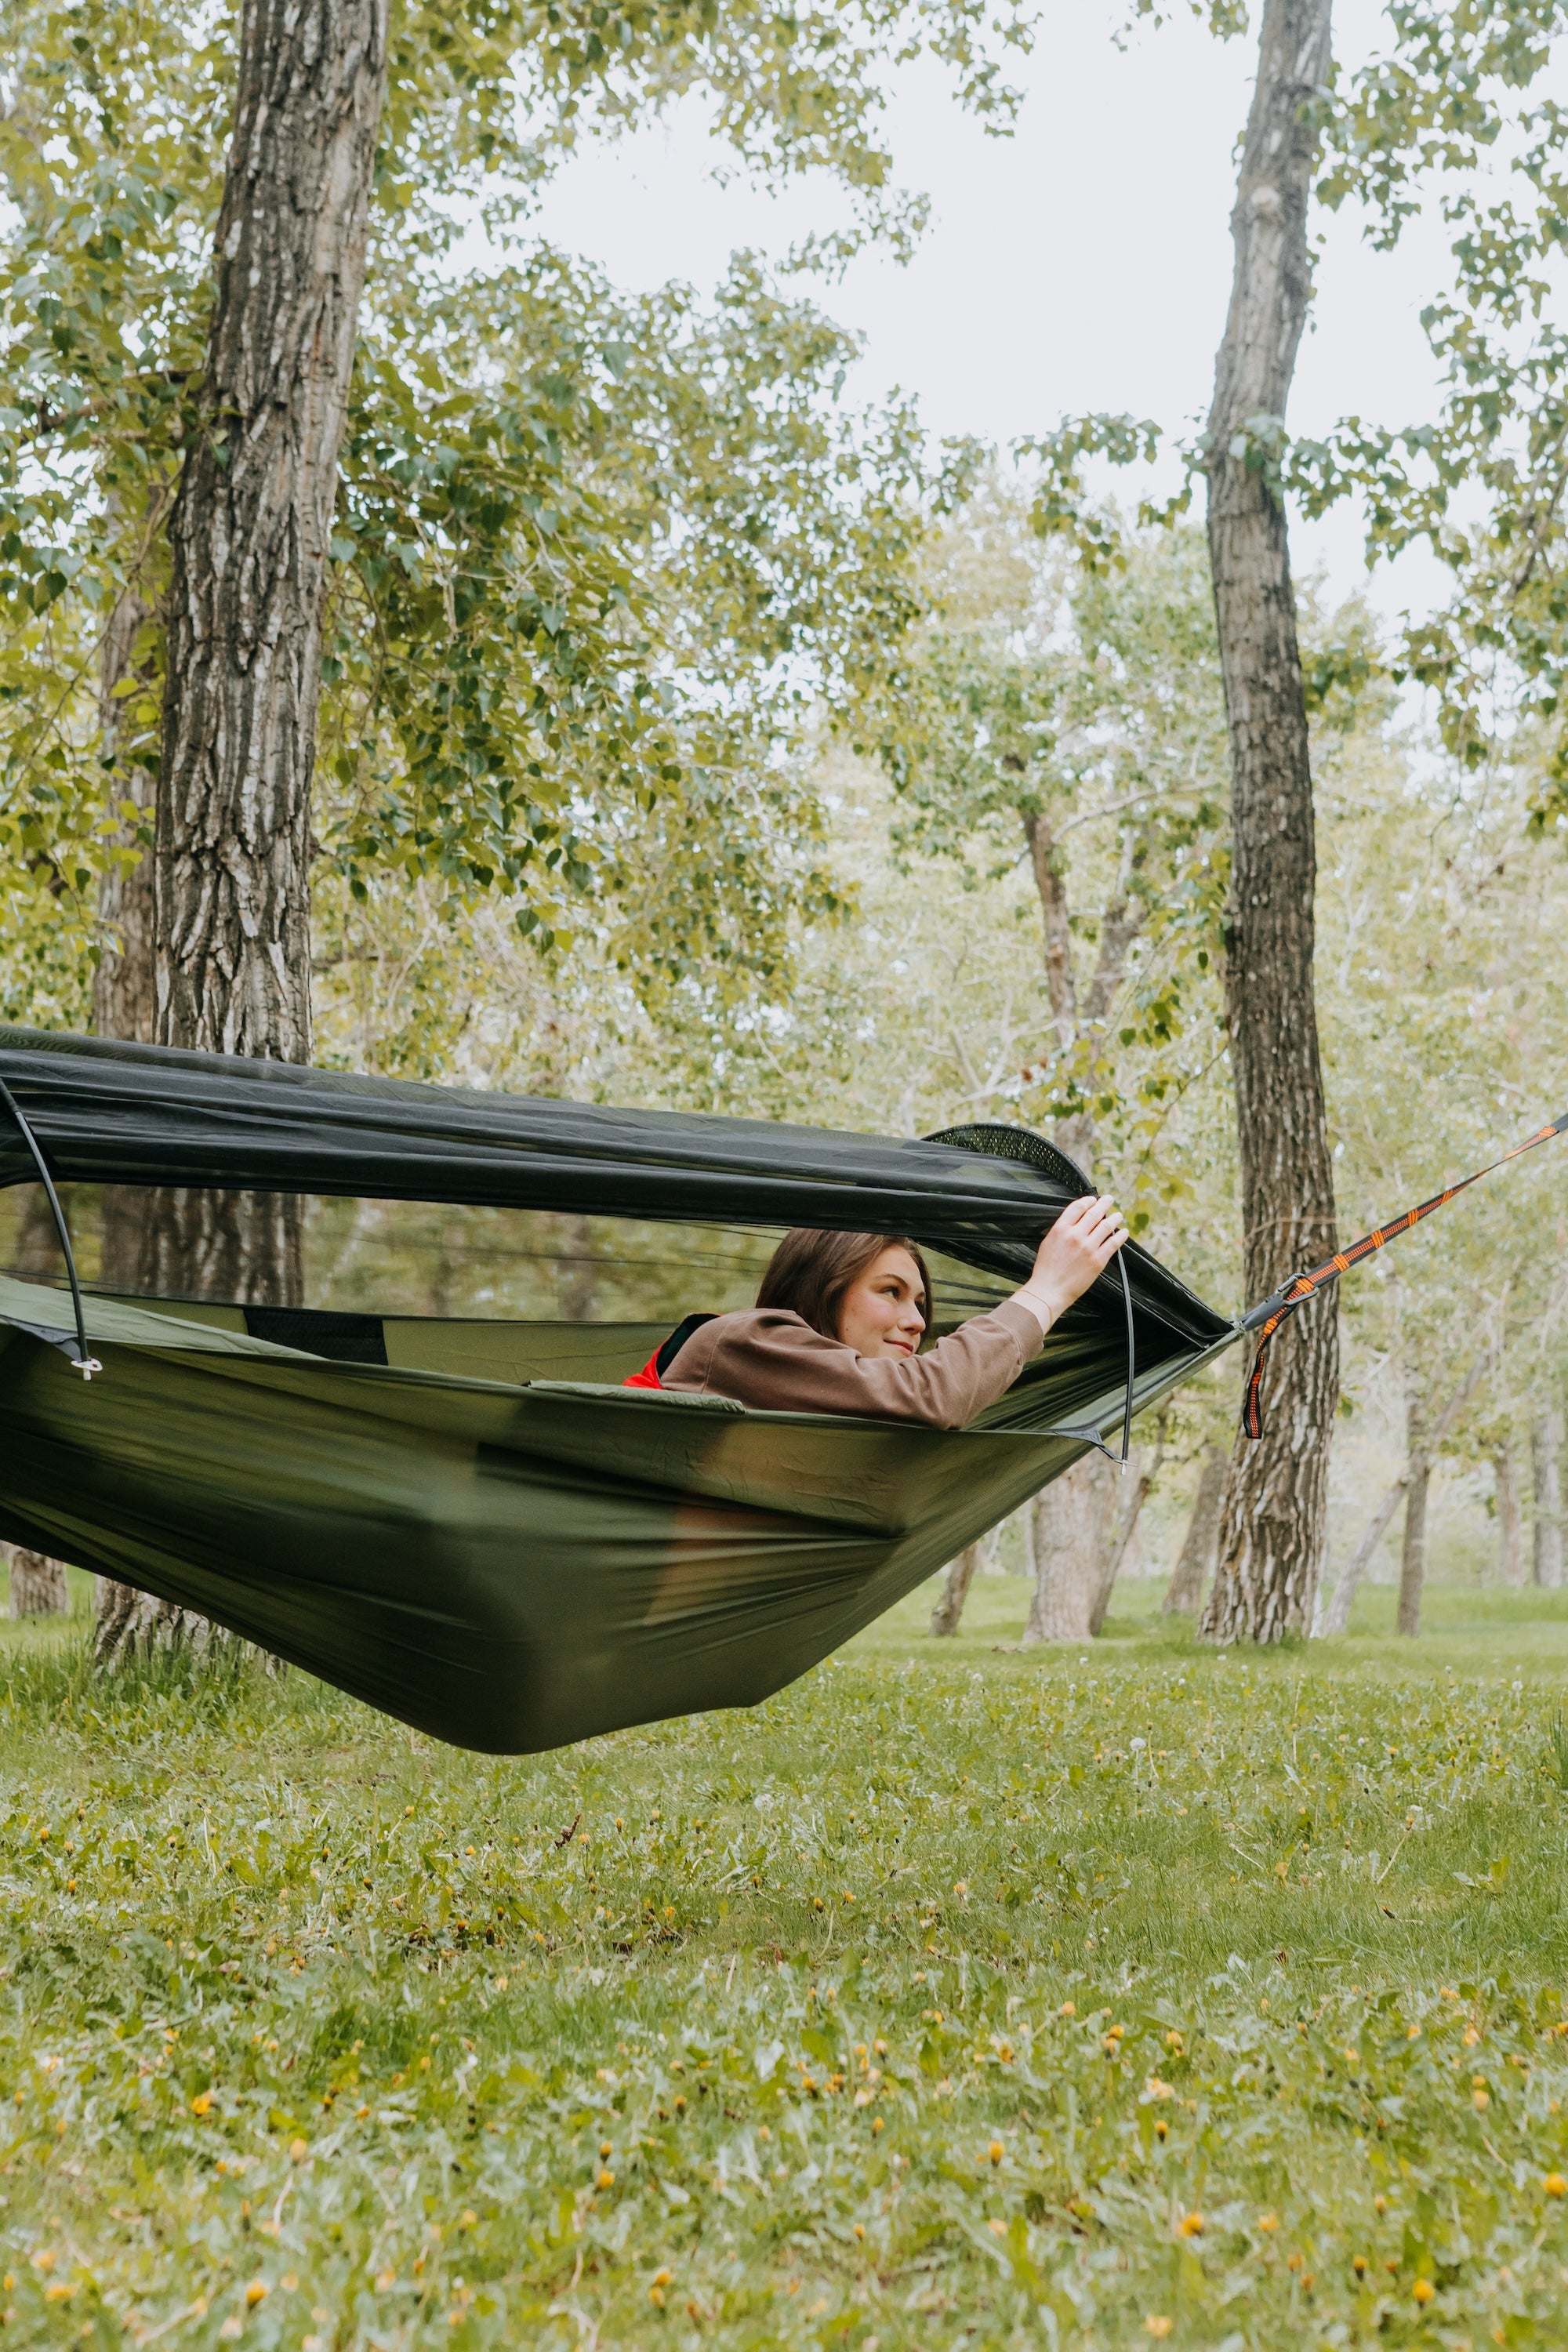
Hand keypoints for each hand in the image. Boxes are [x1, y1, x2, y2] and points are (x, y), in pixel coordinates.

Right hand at [1012, 1194, 1127, 1335]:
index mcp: (1060, 1229)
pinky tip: (1124, 1232)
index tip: (1093, 1199)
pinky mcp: (1098, 1260)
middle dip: (1104, 1204)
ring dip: (1114, 1218)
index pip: (1077, 1207)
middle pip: (1094, 1214)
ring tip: (1118, 1215)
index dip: (1088, 1201)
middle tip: (1109, 1199)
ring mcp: (1088, 1247)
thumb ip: (1062, 1229)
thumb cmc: (1046, 1269)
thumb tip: (1075, 1221)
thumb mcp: (1048, 1242)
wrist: (1049, 1290)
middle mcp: (1075, 1235)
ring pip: (1106, 1226)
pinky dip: (1120, 1236)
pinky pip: (1113, 1244)